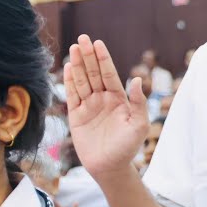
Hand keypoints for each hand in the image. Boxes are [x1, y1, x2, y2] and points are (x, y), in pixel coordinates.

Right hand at [65, 34, 148, 179]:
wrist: (110, 167)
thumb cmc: (127, 147)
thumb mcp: (139, 124)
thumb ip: (138, 102)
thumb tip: (136, 80)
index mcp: (118, 98)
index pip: (109, 74)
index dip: (103, 59)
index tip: (98, 43)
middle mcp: (102, 99)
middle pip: (93, 73)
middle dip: (88, 56)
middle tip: (82, 39)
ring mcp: (88, 106)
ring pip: (82, 81)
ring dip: (77, 65)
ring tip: (73, 48)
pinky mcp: (76, 116)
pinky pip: (72, 96)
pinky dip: (69, 83)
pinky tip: (68, 69)